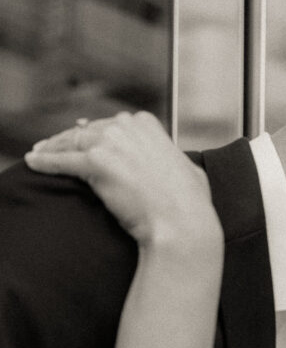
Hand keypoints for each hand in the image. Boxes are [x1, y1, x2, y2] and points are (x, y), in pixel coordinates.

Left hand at [24, 111, 220, 248]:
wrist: (182, 223)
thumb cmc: (190, 205)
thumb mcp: (187, 170)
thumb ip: (172, 158)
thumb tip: (175, 160)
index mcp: (148, 124)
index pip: (111, 125)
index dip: (95, 134)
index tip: (84, 138)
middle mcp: (126, 127)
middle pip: (88, 130)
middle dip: (71, 139)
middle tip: (56, 148)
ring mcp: (109, 143)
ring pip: (71, 142)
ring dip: (52, 148)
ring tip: (40, 154)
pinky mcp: (94, 164)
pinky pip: (62, 160)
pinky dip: (45, 161)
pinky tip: (34, 162)